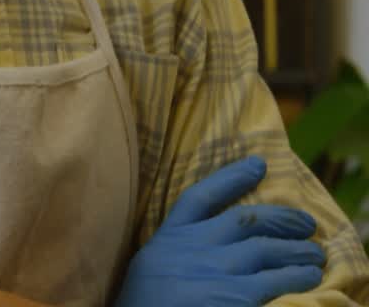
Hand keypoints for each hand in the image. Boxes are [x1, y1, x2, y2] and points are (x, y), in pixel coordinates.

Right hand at [114, 156, 324, 306]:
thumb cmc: (142, 304)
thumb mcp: (149, 268)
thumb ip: (175, 252)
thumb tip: (210, 245)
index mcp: (167, 239)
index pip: (200, 198)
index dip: (231, 178)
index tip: (258, 164)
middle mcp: (193, 248)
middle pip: (244, 220)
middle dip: (280, 218)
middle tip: (306, 223)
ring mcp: (216, 270)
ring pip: (266, 250)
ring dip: (297, 251)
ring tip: (315, 256)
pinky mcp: (236, 297)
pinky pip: (276, 282)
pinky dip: (297, 277)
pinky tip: (309, 278)